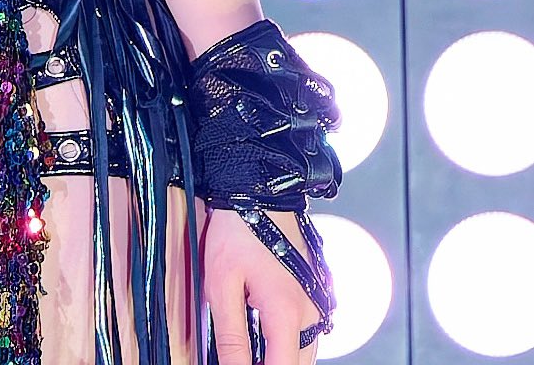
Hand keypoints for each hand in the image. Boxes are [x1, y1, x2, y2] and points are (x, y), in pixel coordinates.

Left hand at [202, 207, 322, 363]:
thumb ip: (230, 336)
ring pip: (304, 352)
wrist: (261, 192)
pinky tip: (265, 335)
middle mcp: (312, 313)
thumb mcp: (221, 284)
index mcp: (287, 313)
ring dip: (280, 355)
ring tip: (251, 347)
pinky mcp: (317, 296)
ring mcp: (318, 305)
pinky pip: (307, 334)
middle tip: (244, 353)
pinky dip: (288, 342)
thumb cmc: (238, 232)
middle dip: (271, 364)